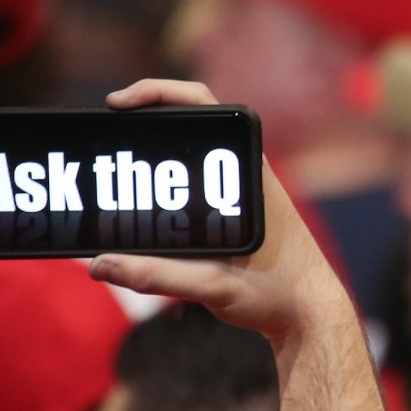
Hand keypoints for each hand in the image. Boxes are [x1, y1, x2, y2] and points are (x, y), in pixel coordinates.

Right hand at [88, 79, 389, 410]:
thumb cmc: (277, 297)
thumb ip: (156, 276)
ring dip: (157, 155)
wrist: (311, 317)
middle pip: (190, 124)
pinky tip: (143, 203)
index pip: (201, 104)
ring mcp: (244, 191)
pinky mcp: (239, 212)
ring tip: (117, 169)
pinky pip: (199, 183)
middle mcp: (248, 173)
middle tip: (107, 134)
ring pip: (194, 156)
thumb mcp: (213, 287)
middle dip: (146, 121)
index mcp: (248, 173)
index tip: (118, 103)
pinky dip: (168, 184)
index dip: (156, 93)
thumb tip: (100, 265)